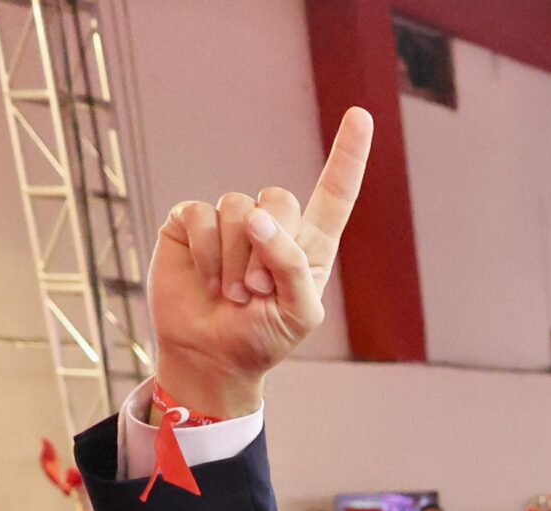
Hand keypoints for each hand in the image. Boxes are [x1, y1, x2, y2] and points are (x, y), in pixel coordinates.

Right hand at [149, 107, 370, 416]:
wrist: (212, 356)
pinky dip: (206, 253)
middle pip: (277, 199)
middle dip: (268, 248)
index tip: (361, 115)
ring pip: (237, 206)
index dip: (347, 154)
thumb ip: (291, 264)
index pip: (335, 192)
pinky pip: (199, 215)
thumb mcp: (299, 312)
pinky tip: (208, 280)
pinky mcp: (189, 224)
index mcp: (309, 244)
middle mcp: (271, 224)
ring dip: (236, 258)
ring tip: (235, 293)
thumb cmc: (263, 337)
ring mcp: (229, 221)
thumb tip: (255, 217)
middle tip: (259, 293)